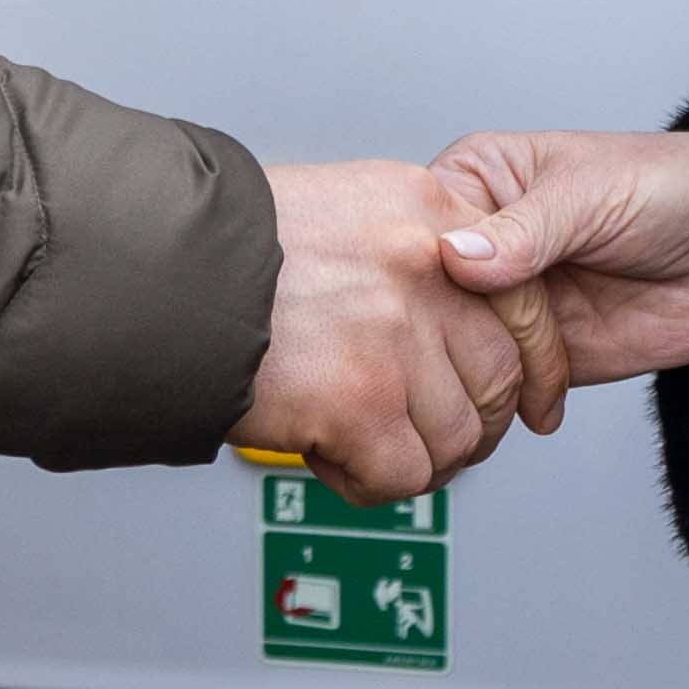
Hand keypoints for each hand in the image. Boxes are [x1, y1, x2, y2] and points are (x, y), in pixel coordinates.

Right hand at [239, 159, 568, 503]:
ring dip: (413, 457)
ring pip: (456, 436)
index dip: (536, 363)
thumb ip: (408, 249)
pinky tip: (330, 457)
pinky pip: (402, 475)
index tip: (531, 397)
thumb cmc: (226, 244)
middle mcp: (426, 268)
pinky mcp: (360, 401)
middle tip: (426, 435)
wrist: (152, 268)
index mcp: (430, 210)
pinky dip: (367, 483)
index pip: (525, 297)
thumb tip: (458, 297)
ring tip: (358, 442)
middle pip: (499, 377)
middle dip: (472, 424)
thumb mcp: (345, 205)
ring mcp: (396, 336)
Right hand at [427, 128, 688, 383]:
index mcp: (479, 180)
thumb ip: (525, 228)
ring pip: (459, 349)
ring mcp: (508, 302)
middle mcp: (484, 243)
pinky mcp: (537, 353)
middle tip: (487, 343)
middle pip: (429, 299)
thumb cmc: (674, 189)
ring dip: (479, 374)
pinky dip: (508, 403)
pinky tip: (526, 401)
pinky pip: (500, 387)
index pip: (416, 227)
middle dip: (452, 331)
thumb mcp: (592, 194)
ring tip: (516, 375)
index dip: (420, 268)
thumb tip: (455, 255)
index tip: (440, 297)